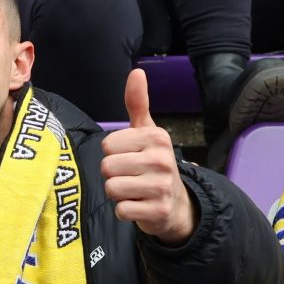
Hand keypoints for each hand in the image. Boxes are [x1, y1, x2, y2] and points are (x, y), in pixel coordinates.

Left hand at [101, 69, 196, 244]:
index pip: (108, 145)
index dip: (113, 154)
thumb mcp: (147, 132)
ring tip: (134, 190)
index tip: (130, 157)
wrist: (176, 204)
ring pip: (112, 188)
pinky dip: (125, 211)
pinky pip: (121, 210)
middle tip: (131, 176)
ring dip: (117, 193)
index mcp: (156, 137)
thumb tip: (137, 71)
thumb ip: (137, 103)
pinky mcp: (157, 211)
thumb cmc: (153, 163)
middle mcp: (161, 159)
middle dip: (113, 175)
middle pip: (107, 167)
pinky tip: (139, 205)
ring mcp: (161, 186)